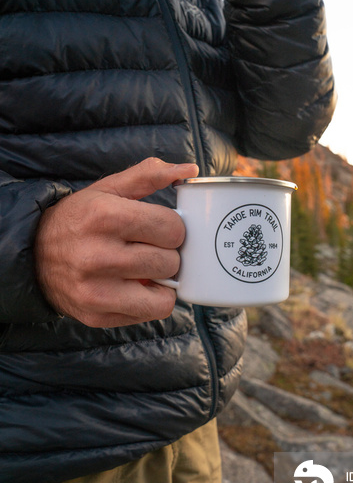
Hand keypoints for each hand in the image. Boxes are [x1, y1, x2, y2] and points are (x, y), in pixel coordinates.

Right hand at [34, 158, 198, 327]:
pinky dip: (152, 300)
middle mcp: (97, 254)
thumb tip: (190, 168)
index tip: (158, 228)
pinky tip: (137, 287)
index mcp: (104, 216)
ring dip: (162, 279)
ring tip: (144, 268)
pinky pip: (153, 312)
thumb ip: (149, 174)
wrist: (33, 256)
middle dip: (166, 253)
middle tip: (148, 248)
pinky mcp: (98, 314)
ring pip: (166, 291)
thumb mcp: (108, 189)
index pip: (173, 228)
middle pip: (170, 261)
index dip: (172, 228)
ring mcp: (96, 290)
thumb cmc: (80, 219)